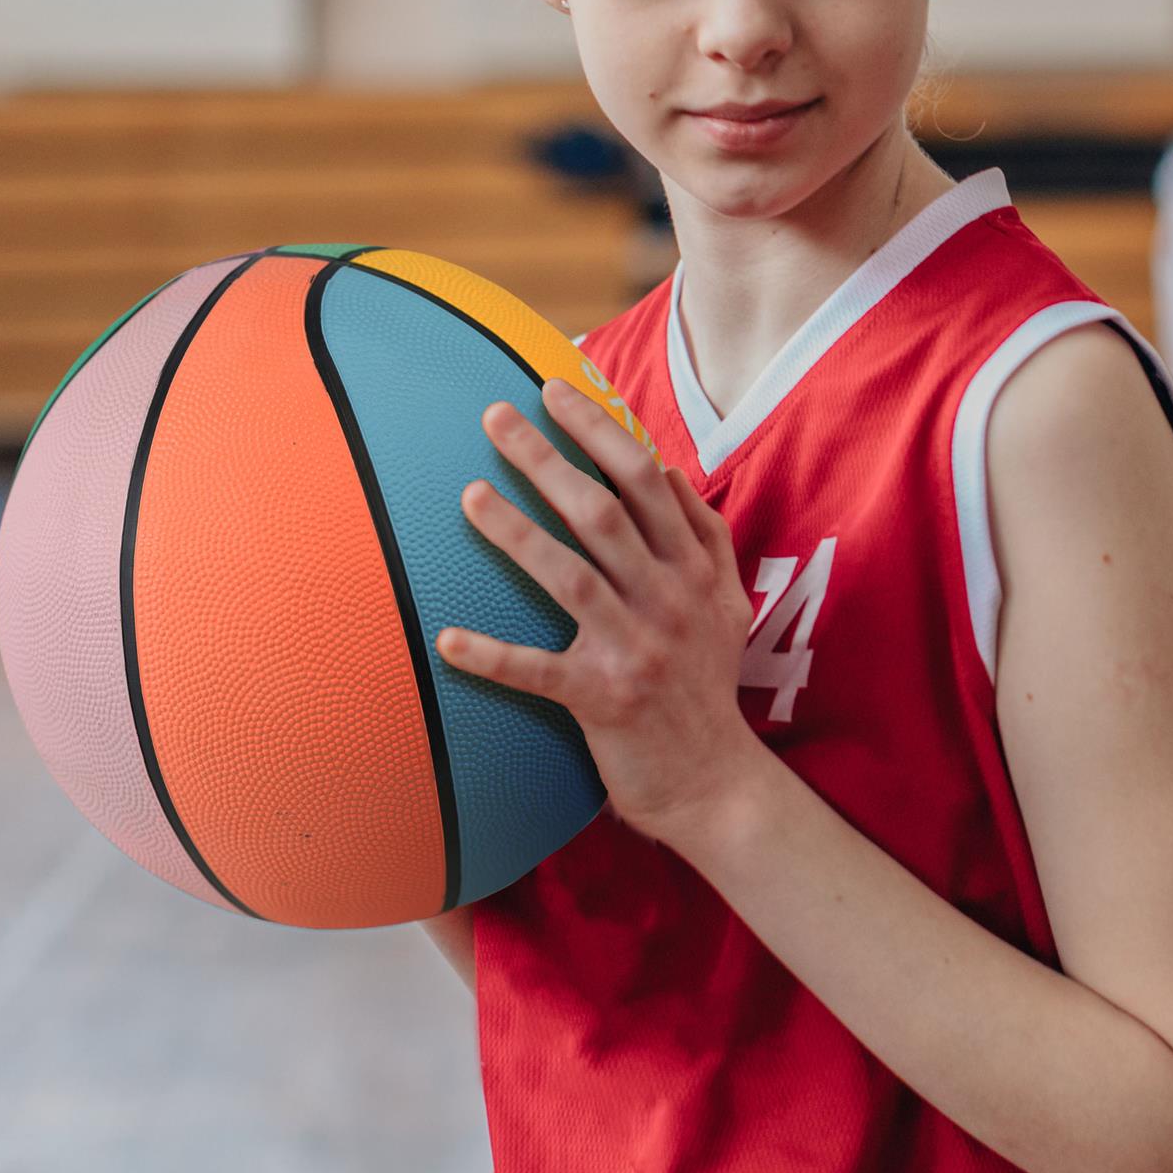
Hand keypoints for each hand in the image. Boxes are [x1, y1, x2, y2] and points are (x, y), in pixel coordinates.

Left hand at [435, 376, 760, 848]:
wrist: (717, 783)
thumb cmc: (706, 682)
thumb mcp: (725, 600)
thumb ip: (701, 533)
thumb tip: (662, 467)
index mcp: (694, 567)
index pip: (644, 478)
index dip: (598, 429)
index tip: (553, 390)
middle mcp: (669, 599)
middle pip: (601, 511)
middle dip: (547, 457)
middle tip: (495, 416)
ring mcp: (637, 649)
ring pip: (570, 575)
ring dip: (516, 532)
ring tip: (470, 495)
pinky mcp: (604, 700)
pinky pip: (539, 672)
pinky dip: (492, 657)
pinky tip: (446, 640)